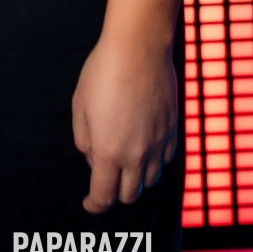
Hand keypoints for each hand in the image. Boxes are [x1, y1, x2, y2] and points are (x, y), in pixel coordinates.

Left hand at [71, 32, 177, 213]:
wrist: (139, 46)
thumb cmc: (103, 72)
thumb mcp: (80, 105)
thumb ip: (84, 139)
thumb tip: (93, 157)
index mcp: (108, 152)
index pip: (103, 196)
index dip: (94, 205)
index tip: (89, 203)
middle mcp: (136, 154)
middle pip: (129, 194)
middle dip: (114, 192)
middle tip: (105, 178)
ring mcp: (158, 143)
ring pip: (149, 180)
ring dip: (135, 178)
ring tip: (124, 160)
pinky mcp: (173, 129)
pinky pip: (165, 160)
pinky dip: (153, 162)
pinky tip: (144, 146)